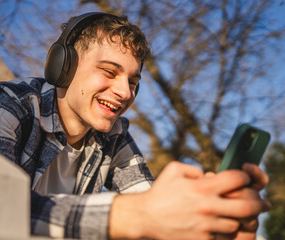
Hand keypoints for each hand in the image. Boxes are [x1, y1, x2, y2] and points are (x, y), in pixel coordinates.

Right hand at [109, 162, 268, 238]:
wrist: (145, 217)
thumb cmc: (160, 192)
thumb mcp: (174, 169)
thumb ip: (195, 169)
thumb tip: (209, 175)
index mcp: (201, 187)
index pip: (237, 179)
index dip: (246, 176)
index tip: (245, 178)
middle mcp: (207, 206)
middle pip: (247, 205)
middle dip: (259, 202)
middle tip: (264, 203)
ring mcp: (206, 225)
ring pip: (238, 224)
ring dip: (241, 218)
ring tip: (240, 215)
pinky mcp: (202, 239)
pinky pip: (225, 237)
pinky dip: (228, 231)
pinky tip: (225, 226)